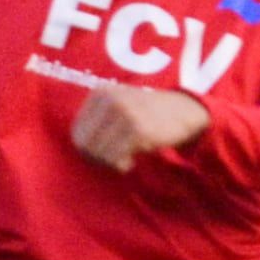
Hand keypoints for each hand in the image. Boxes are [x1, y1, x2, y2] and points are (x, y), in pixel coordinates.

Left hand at [71, 84, 211, 170]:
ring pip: (99, 153)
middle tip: (113, 159)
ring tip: (123, 159)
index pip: (76, 133)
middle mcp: (109, 100)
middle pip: (85, 145)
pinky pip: (117, 158)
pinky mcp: (138, 129)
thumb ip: (96, 122)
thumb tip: (79, 148)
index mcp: (100, 94)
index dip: (87, 149)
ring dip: (110, 163)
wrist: (183, 111)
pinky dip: (122, 165)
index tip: (102, 153)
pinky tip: (131, 161)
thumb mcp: (117, 107)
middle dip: (97, 158)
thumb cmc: (146, 114)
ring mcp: (124, 113)